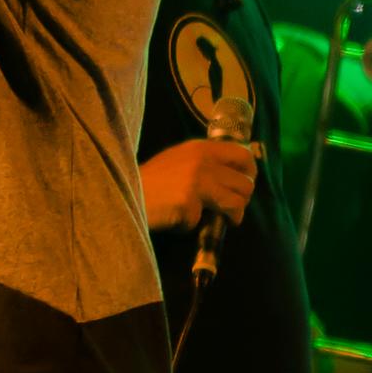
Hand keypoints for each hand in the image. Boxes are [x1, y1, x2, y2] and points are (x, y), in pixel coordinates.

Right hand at [140, 139, 257, 232]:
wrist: (122, 193)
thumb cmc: (151, 181)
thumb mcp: (178, 159)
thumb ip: (204, 162)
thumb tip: (234, 174)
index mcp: (200, 148)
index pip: (243, 156)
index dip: (249, 173)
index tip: (243, 184)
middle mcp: (202, 162)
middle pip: (246, 184)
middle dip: (242, 200)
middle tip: (230, 208)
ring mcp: (196, 183)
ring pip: (236, 204)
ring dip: (230, 216)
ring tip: (217, 219)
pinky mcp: (189, 204)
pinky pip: (206, 221)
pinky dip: (196, 224)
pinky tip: (179, 219)